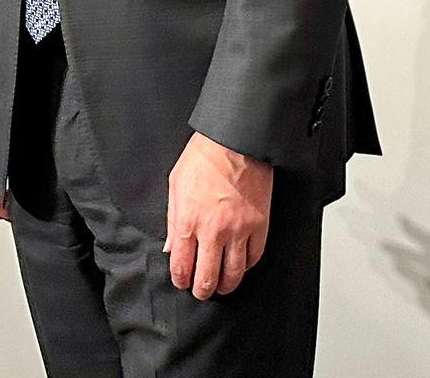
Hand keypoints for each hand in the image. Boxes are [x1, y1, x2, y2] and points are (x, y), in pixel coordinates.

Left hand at [166, 132, 272, 299]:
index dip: (181, 280)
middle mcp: (213, 230)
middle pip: (207, 277)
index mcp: (188, 220)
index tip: (183, 281)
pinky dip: (247, 266)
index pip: (181, 265)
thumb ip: (172, 219)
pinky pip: (254, 257)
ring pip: (233, 274)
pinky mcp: (259, 225)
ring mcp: (238, 229)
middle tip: (202, 291)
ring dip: (226, 285)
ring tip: (222, 285)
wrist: (236, 139)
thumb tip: (170, 246)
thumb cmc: (205, 155)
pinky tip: (240, 265)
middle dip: (202, 290)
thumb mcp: (176, 183)